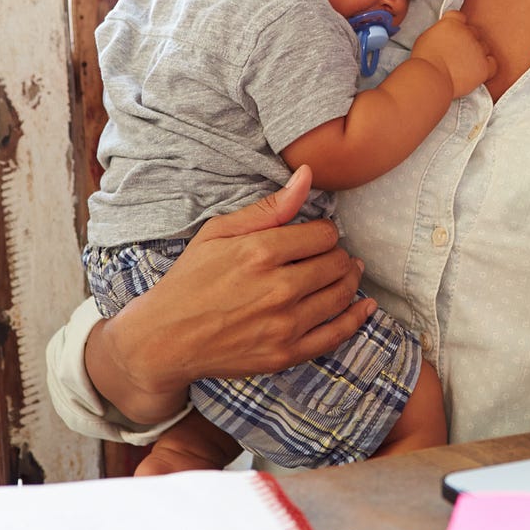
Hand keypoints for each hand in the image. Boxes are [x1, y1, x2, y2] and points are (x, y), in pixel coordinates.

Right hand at [87, 165, 375, 422]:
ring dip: (349, 280)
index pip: (324, 234)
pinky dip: (356, 319)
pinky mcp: (285, 354)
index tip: (315, 236)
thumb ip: (269, 207)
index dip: (324, 232)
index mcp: (260, 252)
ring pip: (341, 295)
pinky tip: (365, 306)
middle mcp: (278, 288)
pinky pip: (336, 334)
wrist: (164, 339)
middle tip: (330, 255)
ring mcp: (284, 325)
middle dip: (337, 255)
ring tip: (346, 273)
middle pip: (336, 263)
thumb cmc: (190, 280)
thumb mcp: (219, 232)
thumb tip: (308, 176)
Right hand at [411, 10, 496, 96]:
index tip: (453, 35)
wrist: (431, 77)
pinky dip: (487, 66)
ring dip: (477, 54)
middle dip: (467, 41)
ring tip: (464, 65)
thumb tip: (445, 37)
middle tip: (457, 54)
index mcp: (452, 23)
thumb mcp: (427, 37)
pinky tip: (477, 71)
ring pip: (484, 47)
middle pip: (474, 32)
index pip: (460, 18)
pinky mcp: (484, 65)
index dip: (457, 27)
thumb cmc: (424, 61)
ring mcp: (477, 49)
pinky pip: (492, 63)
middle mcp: (467, 32)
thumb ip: (441, 32)